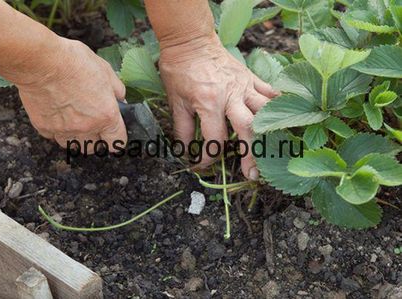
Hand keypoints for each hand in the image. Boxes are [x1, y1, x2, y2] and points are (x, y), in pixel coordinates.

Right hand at [15, 38, 126, 153]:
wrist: (40, 60)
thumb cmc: (73, 61)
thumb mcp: (105, 70)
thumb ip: (117, 89)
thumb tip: (120, 99)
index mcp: (106, 115)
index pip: (117, 142)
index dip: (117, 138)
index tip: (113, 133)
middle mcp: (87, 127)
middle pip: (96, 148)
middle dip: (97, 139)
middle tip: (93, 124)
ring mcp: (64, 130)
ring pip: (74, 145)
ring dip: (77, 137)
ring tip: (75, 121)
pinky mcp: (44, 127)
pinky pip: (54, 136)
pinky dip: (57, 130)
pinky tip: (57, 115)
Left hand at [159, 34, 278, 179]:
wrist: (190, 41)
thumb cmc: (180, 70)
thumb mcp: (176, 101)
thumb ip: (182, 128)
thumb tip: (185, 152)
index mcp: (209, 102)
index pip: (214, 138)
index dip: (208, 157)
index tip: (201, 165)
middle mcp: (231, 95)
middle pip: (247, 128)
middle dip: (251, 154)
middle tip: (252, 175)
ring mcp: (245, 85)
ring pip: (266, 111)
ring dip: (270, 132)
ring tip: (273, 151)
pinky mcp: (251, 78)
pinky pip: (270, 92)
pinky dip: (279, 105)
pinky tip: (285, 119)